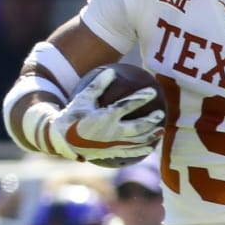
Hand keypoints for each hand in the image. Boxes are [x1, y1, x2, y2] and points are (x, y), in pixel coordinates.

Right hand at [44, 67, 163, 161]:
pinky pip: (129, 153)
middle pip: (138, 126)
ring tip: (161, 131)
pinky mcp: (111, 153)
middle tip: (161, 113)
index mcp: (105, 117)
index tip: (152, 91)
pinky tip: (150, 148)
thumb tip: (111, 71)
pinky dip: (141, 150)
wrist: (62, 140)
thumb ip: (98, 85)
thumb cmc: (72, 116)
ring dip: (150, 136)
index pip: (128, 105)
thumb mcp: (83, 98)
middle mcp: (111, 132)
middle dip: (151, 120)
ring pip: (136, 141)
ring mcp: (112, 145)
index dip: (141, 97)